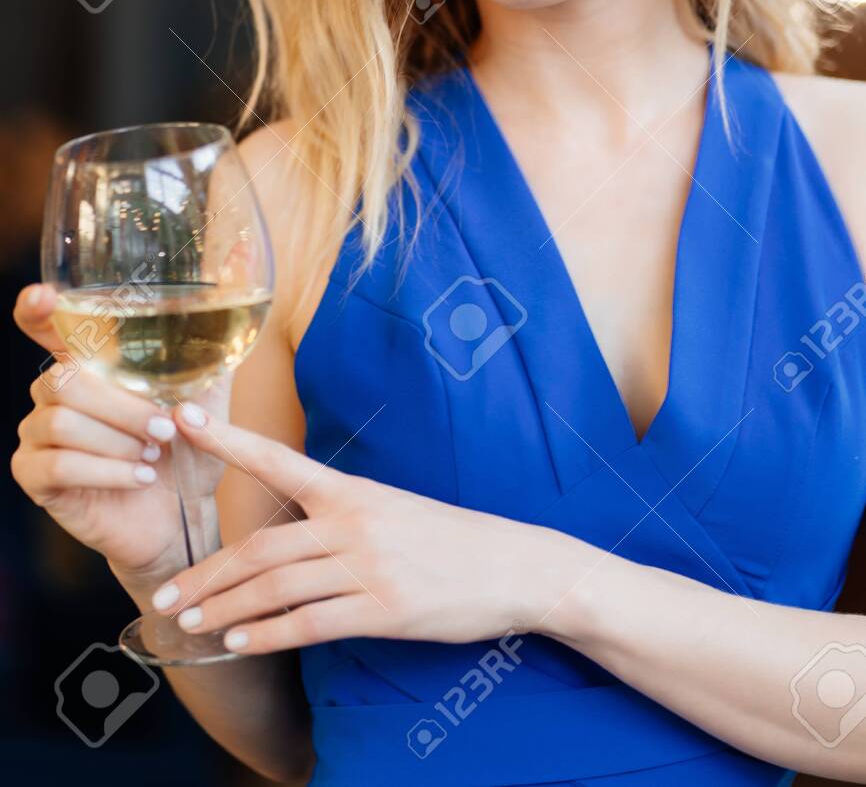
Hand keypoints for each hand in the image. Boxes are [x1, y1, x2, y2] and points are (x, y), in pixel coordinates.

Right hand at [10, 282, 230, 582]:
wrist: (180, 518)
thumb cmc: (188, 453)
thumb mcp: (209, 402)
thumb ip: (214, 360)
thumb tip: (239, 314)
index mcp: (89, 364)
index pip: (44, 323)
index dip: (36, 308)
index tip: (45, 297)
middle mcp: (53, 393)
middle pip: (65, 378)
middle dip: (123, 406)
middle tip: (165, 431)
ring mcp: (38, 434)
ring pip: (63, 421)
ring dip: (119, 441)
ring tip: (154, 457)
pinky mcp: (34, 476)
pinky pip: (59, 464)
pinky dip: (107, 471)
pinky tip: (140, 478)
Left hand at [149, 405, 557, 654]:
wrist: (512, 566)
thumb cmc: (447, 539)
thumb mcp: (391, 508)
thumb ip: (338, 517)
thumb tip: (285, 537)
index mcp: (353, 491)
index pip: (277, 460)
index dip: (227, 439)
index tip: (184, 418)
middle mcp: (354, 523)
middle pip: (261, 547)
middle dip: (208, 574)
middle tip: (168, 593)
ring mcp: (368, 567)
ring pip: (275, 588)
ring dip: (225, 610)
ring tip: (189, 624)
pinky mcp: (383, 610)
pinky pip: (310, 624)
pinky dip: (268, 635)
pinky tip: (240, 643)